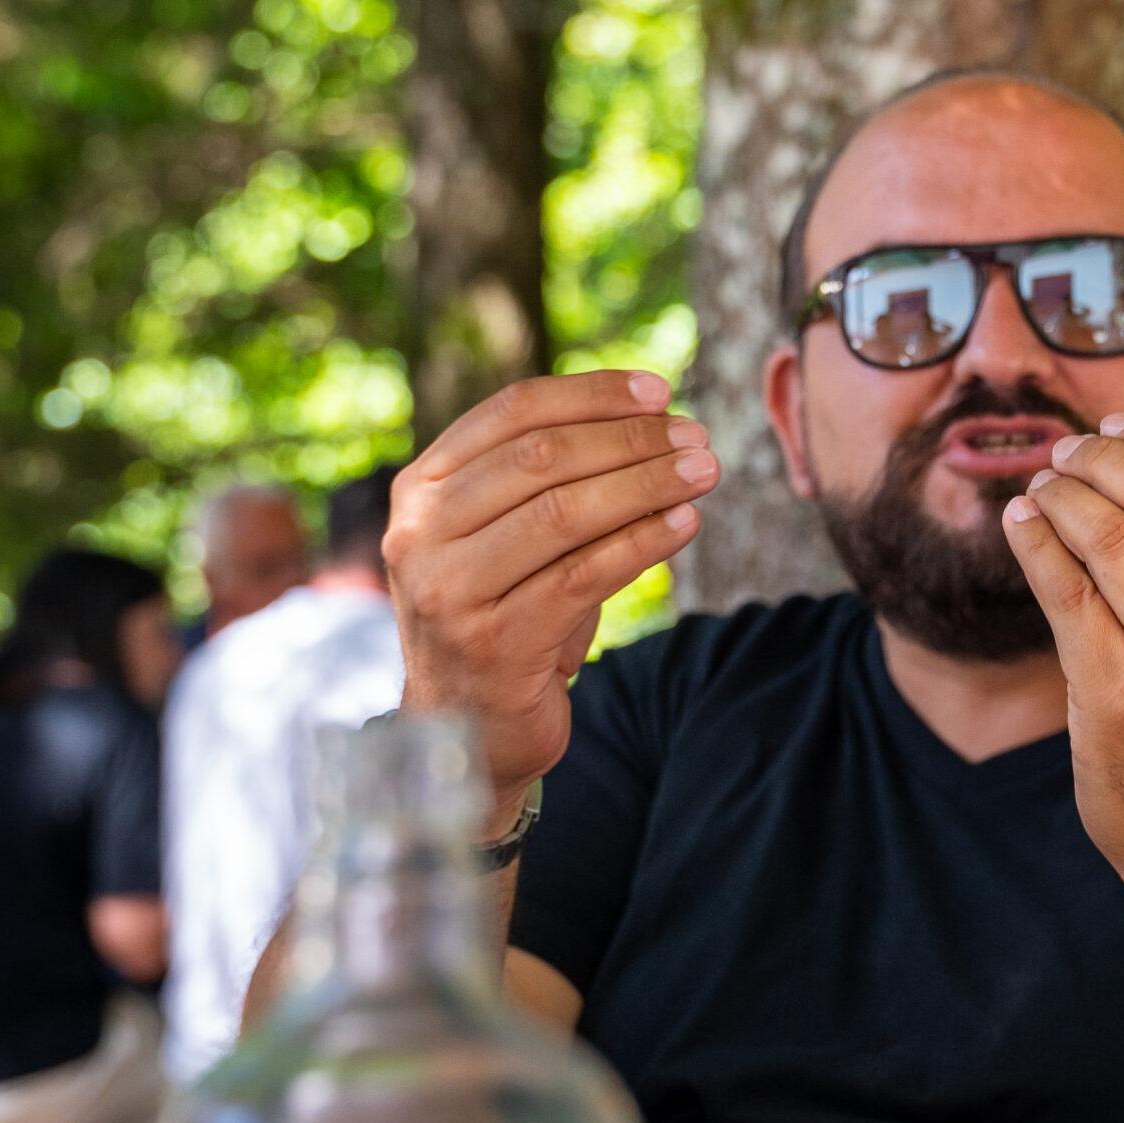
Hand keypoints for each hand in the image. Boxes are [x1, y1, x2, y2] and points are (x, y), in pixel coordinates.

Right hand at [382, 371, 718, 821]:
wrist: (469, 730)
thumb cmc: (505, 617)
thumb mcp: (509, 537)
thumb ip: (549, 480)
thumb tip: (652, 418)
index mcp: (420, 489)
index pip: (512, 413)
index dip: (592, 395)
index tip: (659, 391)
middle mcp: (419, 533)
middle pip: (541, 457)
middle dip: (630, 439)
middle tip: (696, 437)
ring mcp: (448, 590)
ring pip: (564, 512)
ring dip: (646, 484)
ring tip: (704, 472)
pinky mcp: (493, 642)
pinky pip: (584, 575)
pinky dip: (642, 542)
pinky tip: (685, 523)